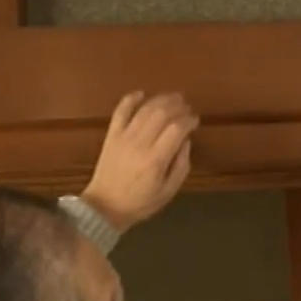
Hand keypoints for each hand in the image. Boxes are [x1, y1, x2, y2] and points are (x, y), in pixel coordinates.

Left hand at [81, 92, 197, 231]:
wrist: (105, 207)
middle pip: (161, 114)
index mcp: (156, 160)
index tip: (195, 121)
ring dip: (160, 99)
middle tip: (187, 106)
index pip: (177, 129)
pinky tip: (141, 93)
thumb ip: (181, 165)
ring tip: (173, 98)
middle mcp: (140, 144)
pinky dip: (130, 99)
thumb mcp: (168, 191)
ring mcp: (123, 137)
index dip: (189, 120)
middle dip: (177, 106)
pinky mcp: (111, 135)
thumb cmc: (140, 203)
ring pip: (144, 109)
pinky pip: (120, 111)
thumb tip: (185, 141)